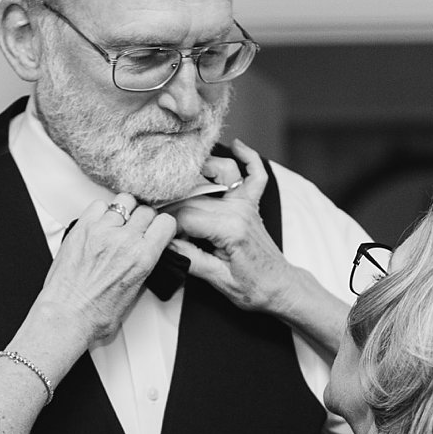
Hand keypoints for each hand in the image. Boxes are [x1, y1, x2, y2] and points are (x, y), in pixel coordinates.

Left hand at [31, 194, 176, 350]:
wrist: (67, 316)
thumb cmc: (96, 314)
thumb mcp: (135, 293)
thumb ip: (143, 266)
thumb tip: (146, 252)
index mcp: (142, 258)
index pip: (165, 222)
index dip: (161, 226)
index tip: (156, 230)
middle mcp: (124, 241)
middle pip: (145, 211)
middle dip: (143, 220)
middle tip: (134, 232)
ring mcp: (102, 231)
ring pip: (123, 202)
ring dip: (123, 213)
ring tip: (116, 226)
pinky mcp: (82, 228)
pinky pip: (98, 205)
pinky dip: (101, 212)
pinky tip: (99, 226)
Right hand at [161, 141, 296, 313]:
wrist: (279, 287)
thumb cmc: (252, 288)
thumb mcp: (217, 280)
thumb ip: (190, 259)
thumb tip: (165, 243)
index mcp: (229, 229)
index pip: (185, 216)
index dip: (165, 222)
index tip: (153, 228)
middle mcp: (239, 210)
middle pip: (195, 195)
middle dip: (171, 200)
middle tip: (153, 206)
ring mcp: (247, 204)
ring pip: (223, 172)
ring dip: (202, 168)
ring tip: (179, 177)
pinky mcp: (252, 205)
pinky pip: (255, 175)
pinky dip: (249, 158)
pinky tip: (237, 146)